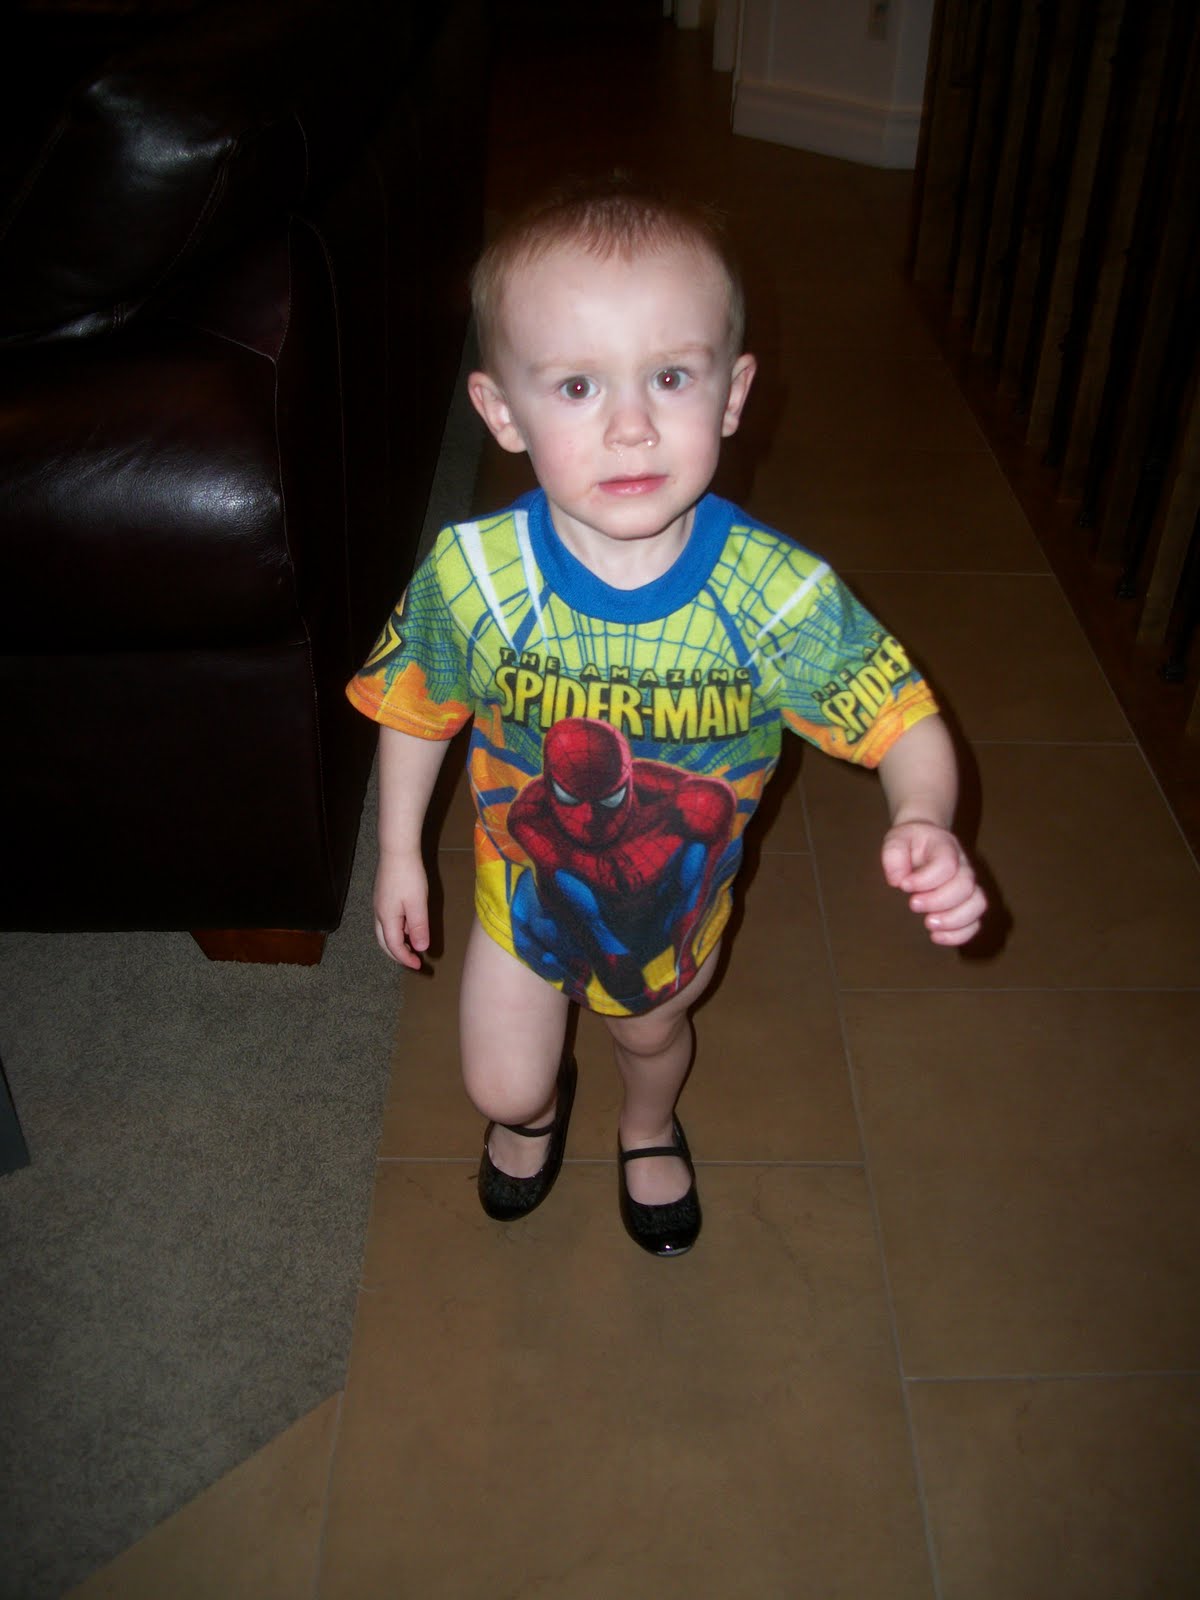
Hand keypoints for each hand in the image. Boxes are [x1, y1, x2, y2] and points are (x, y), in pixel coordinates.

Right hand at [373, 848, 430, 968]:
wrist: (396, 850)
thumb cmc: (409, 876)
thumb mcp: (418, 904)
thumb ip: (418, 927)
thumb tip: (420, 948)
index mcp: (387, 918)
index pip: (394, 946)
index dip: (406, 959)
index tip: (419, 966)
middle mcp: (379, 914)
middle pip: (384, 942)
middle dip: (397, 954)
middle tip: (412, 961)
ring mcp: (379, 904)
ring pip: (384, 931)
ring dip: (396, 942)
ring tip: (411, 946)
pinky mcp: (382, 896)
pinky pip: (387, 921)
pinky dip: (396, 930)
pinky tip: (408, 925)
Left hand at [881, 822, 985, 946]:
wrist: (924, 842)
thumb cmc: (910, 843)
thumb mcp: (896, 839)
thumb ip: (894, 854)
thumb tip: (898, 881)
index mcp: (946, 847)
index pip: (946, 864)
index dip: (925, 879)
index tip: (903, 886)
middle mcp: (963, 866)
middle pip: (965, 886)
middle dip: (938, 901)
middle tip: (912, 905)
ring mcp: (969, 886)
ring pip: (977, 905)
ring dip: (953, 920)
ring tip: (928, 924)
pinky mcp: (967, 905)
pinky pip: (975, 923)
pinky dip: (959, 935)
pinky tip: (936, 936)